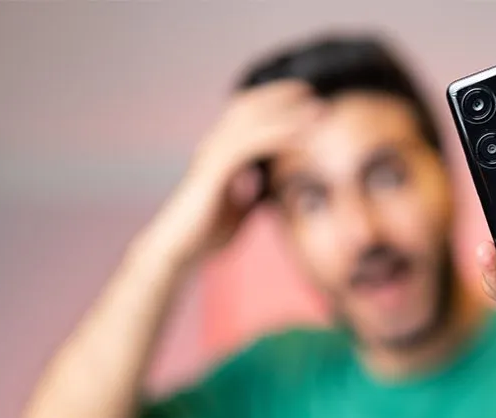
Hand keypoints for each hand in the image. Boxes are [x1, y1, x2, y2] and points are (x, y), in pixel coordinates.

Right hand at [142, 81, 323, 266]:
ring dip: (286, 112)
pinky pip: (250, 145)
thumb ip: (255, 194)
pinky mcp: (215, 171)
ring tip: (315, 108)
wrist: (180, 251)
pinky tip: (300, 134)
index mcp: (220, 155)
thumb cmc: (207, 233)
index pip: (246, 117)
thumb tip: (272, 190)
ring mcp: (213, 156)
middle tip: (311, 89)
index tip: (303, 98)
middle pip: (248, 108)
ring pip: (252, 122)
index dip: (272, 103)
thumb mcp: (241, 210)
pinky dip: (277, 136)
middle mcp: (214, 148)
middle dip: (279, 96)